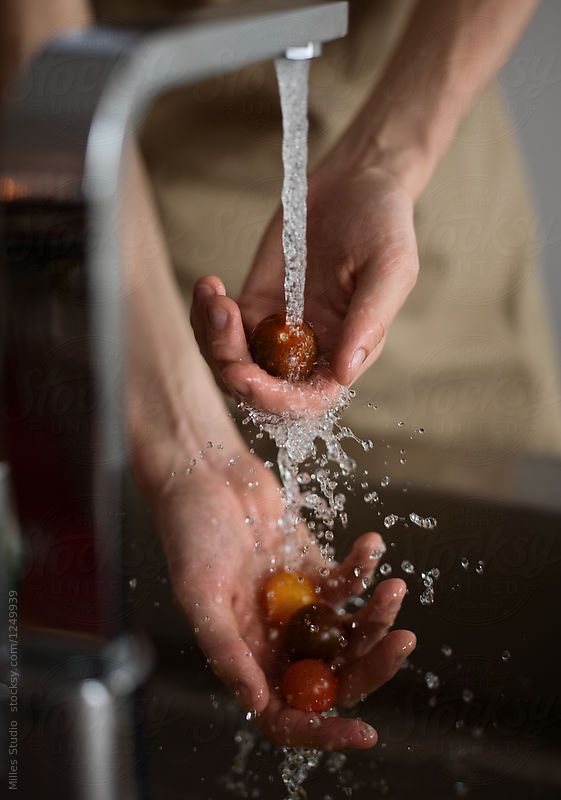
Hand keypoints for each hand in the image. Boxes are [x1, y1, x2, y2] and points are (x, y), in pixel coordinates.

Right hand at [155, 453, 415, 749]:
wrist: (205, 478)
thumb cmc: (189, 533)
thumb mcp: (199, 593)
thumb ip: (225, 649)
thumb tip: (257, 701)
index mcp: (244, 657)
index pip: (286, 713)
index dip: (322, 730)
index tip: (362, 732)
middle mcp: (275, 641)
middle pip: (332, 675)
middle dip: (372, 665)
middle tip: (402, 642)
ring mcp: (298, 607)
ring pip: (349, 631)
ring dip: (377, 615)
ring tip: (393, 589)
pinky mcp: (313, 572)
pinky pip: (348, 582)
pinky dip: (363, 567)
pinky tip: (370, 544)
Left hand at [190, 166, 418, 414]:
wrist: (355, 182)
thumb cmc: (383, 223)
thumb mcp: (391, 266)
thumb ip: (371, 320)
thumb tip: (345, 374)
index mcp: (346, 353)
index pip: (307, 400)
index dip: (274, 399)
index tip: (245, 375)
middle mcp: (309, 351)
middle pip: (260, 389)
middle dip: (231, 368)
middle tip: (221, 321)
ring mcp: (277, 330)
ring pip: (233, 363)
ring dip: (212, 339)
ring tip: (214, 293)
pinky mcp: (253, 305)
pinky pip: (219, 330)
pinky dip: (205, 315)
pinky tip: (210, 284)